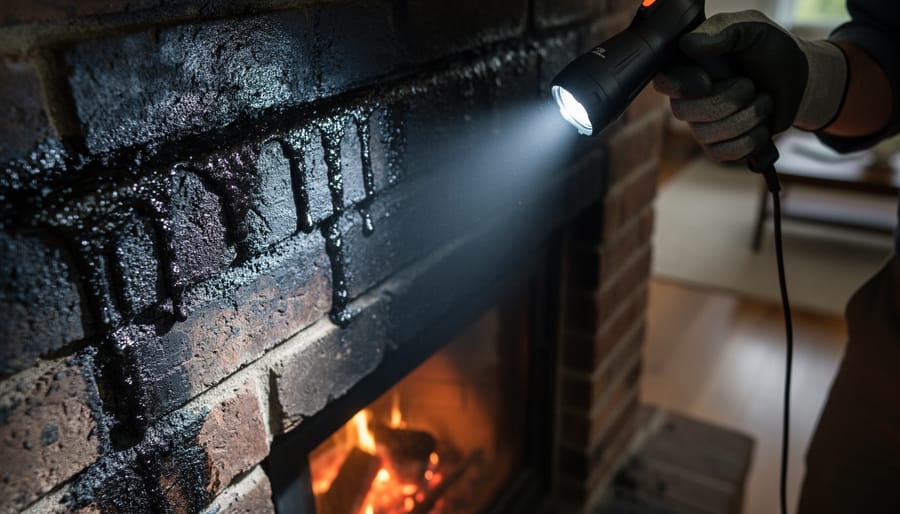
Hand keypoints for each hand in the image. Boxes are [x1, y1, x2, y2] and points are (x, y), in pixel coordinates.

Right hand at [653, 10, 847, 161]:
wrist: (800, 80)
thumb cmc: (771, 50)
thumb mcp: (751, 29)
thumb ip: (720, 31)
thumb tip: (688, 44)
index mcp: (689, 66)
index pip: (663, 81)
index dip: (681, 86)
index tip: (706, 82)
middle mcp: (689, 98)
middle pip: (683, 112)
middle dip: (726, 101)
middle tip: (751, 85)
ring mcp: (701, 125)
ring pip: (705, 134)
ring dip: (746, 117)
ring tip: (764, 101)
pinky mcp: (718, 147)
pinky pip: (721, 153)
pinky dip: (750, 139)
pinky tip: (762, 125)